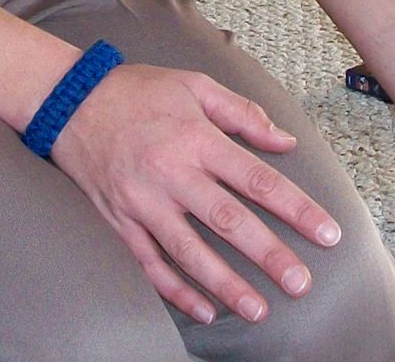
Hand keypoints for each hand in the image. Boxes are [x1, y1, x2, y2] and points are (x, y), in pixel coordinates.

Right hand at [49, 63, 341, 326]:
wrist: (68, 100)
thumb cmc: (137, 90)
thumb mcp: (194, 85)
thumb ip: (243, 113)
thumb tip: (286, 141)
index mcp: (196, 138)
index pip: (256, 179)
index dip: (295, 208)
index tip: (326, 234)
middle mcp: (172, 173)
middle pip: (228, 221)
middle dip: (268, 255)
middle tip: (300, 283)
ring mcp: (143, 201)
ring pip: (189, 251)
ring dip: (225, 284)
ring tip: (258, 310)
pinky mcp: (119, 220)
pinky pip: (149, 263)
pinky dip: (175, 289)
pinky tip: (203, 309)